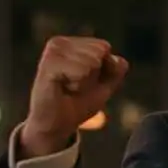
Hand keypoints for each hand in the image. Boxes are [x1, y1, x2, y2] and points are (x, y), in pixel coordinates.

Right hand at [21, 36, 128, 156]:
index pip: (105, 47)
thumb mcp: (105, 86)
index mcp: (72, 43)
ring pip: (93, 61)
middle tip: (76, 85)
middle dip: (95, 74)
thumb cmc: (79, 103)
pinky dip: (78, 85)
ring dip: (86, 81)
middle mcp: (60, 42)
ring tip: (70, 87)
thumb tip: (119, 59)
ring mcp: (53, 51)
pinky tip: (63, 88)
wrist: (57, 124)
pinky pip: (81, 71)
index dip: (104, 70)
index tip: (86, 81)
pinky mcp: (48, 64)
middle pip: (101, 51)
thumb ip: (116, 70)